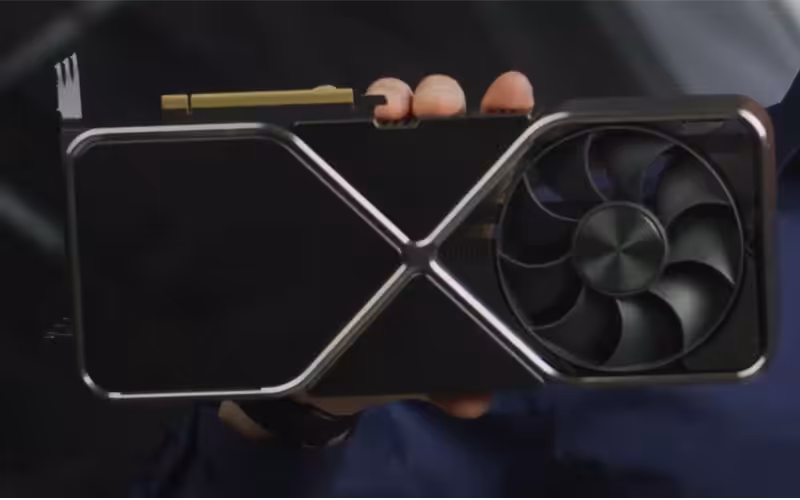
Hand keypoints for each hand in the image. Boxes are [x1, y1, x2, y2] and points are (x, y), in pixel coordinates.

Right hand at [220, 72, 534, 437]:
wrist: (302, 369)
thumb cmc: (372, 353)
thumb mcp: (418, 367)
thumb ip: (450, 378)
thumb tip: (474, 400)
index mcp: (459, 227)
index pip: (492, 164)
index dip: (509, 122)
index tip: (513, 96)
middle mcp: (421, 196)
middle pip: (441, 126)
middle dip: (444, 101)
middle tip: (436, 107)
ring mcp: (371, 184)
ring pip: (390, 119)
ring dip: (396, 98)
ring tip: (391, 108)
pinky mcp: (322, 182)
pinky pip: (329, 132)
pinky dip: (336, 109)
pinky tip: (339, 108)